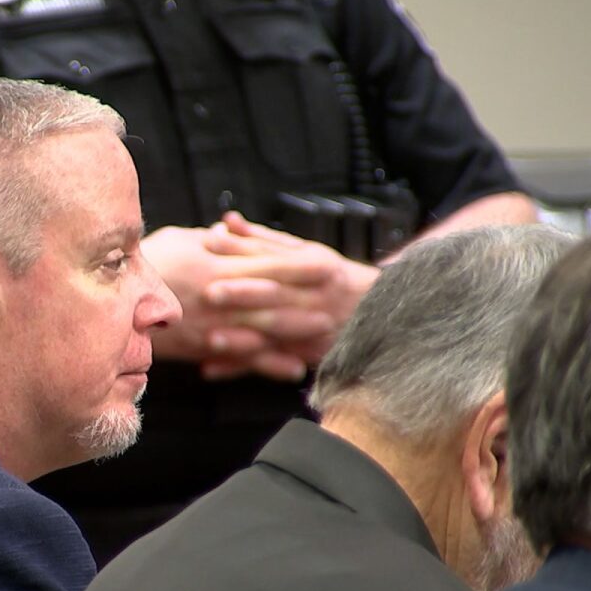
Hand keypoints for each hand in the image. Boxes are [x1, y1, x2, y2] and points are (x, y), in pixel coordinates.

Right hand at [141, 225, 327, 381]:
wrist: (111, 302)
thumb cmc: (144, 264)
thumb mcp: (176, 240)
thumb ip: (207, 240)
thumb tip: (227, 233)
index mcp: (215, 266)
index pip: (268, 263)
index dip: (300, 264)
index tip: (329, 264)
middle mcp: (219, 297)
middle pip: (273, 300)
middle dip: (307, 303)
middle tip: (339, 305)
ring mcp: (213, 325)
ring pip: (263, 330)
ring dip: (296, 333)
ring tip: (325, 335)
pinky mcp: (203, 348)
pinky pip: (242, 359)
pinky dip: (269, 364)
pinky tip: (293, 369)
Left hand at [200, 212, 379, 372]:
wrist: (380, 313)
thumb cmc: (331, 278)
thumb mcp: (305, 252)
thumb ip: (263, 240)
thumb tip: (227, 221)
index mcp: (315, 267)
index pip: (275, 258)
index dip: (243, 251)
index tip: (210, 243)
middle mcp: (315, 298)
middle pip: (277, 295)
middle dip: (244, 294)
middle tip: (210, 293)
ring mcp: (312, 331)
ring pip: (274, 334)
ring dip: (241, 338)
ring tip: (210, 339)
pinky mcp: (305, 357)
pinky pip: (269, 365)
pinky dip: (241, 367)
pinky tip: (212, 369)